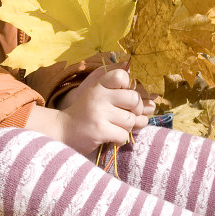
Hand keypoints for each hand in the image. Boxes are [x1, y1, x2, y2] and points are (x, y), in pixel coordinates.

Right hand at [26, 66, 155, 154]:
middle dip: (134, 111)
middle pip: (134, 99)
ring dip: (126, 128)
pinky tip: (110, 138)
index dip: (128, 87)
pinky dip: (120, 140)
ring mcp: (99, 112)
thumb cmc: (84, 115)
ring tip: (113, 128)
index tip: (122, 98)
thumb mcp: (97, 96)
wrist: (62, 132)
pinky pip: (124, 135)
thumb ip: (118, 93)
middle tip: (125, 116)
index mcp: (98, 85)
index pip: (122, 76)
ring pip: (130, 120)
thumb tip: (152, 103)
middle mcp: (99, 96)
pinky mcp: (99, 130)